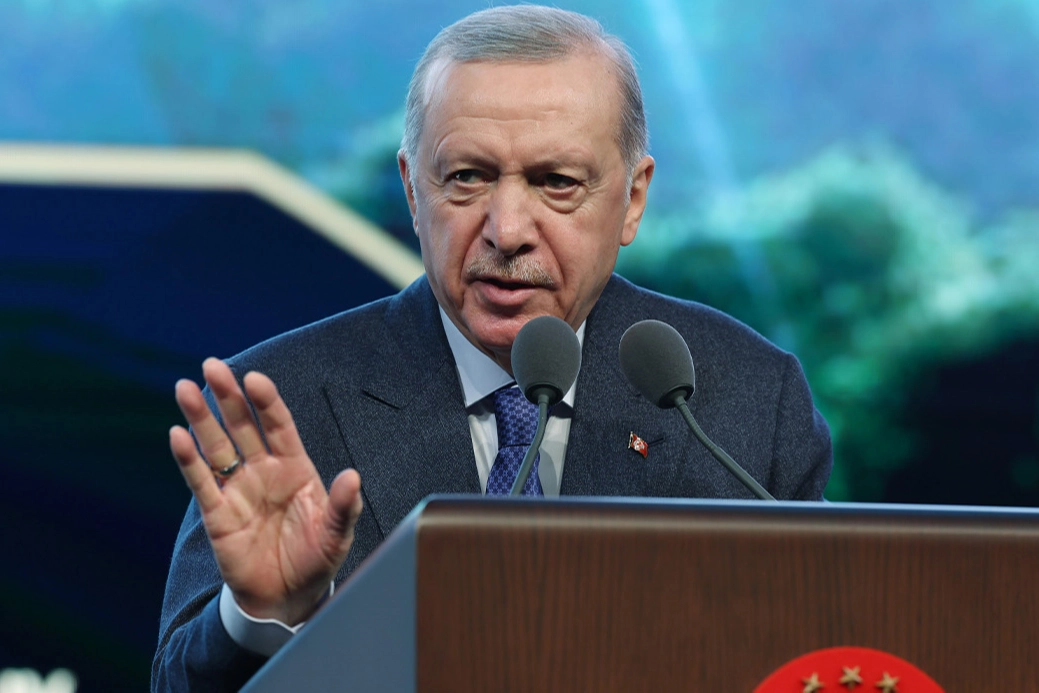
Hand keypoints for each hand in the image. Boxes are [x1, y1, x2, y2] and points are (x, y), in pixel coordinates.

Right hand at [169, 357, 362, 625]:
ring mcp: (238, 489)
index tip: (254, 379)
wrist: (287, 598)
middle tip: (212, 365)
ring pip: (216, 446)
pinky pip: (201, 481)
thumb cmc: (315, 559)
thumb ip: (344, 505)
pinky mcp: (217, 513)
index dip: (266, 402)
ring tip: (185, 388)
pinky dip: (188, 459)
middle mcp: (263, 471)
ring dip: (200, 418)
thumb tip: (352, 477)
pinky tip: (178, 435)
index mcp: (294, 468)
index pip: (278, 425)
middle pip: (242, 426)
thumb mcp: (337, 534)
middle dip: (228, 396)